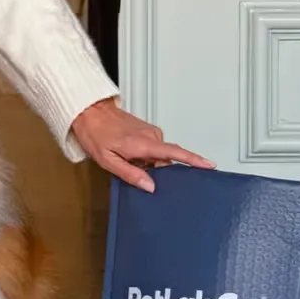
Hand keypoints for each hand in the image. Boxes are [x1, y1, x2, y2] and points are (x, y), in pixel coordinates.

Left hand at [71, 97, 214, 192]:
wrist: (89, 112)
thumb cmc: (95, 134)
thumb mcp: (108, 161)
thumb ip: (130, 174)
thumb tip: (150, 186)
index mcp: (143, 144)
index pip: (175, 153)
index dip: (194, 160)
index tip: (209, 165)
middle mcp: (151, 135)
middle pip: (166, 160)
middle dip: (157, 170)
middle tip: (136, 171)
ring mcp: (150, 131)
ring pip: (158, 155)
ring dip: (148, 162)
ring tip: (126, 161)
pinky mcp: (147, 129)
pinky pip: (153, 147)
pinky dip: (145, 155)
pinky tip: (130, 155)